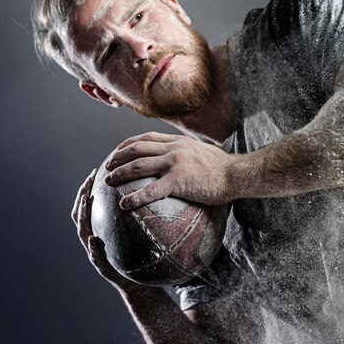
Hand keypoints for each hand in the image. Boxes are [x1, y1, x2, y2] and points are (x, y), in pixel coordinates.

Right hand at [70, 169, 137, 293]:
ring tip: (87, 201)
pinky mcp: (101, 267)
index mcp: (102, 227)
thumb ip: (145, 215)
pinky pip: (93, 255)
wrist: (142, 284)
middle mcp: (94, 237)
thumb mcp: (145, 233)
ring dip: (82, 215)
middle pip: (80, 213)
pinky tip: (94, 238)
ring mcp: (95, 252)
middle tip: (89, 182)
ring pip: (82, 231)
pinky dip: (92, 246)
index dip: (90, 187)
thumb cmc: (145, 256)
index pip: (91, 203)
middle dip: (81, 195)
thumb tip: (162, 189)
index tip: (97, 171)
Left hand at [103, 132, 238, 207]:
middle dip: (118, 157)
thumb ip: (192, 153)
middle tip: (107, 166)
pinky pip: (151, 190)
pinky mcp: (178, 181)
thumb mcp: (206, 152)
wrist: (237, 175)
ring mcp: (175, 163)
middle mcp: (174, 148)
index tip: (118, 151)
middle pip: (137, 148)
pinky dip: (135, 197)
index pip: (147, 138)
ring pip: (139, 165)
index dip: (129, 144)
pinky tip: (124, 205)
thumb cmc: (225, 168)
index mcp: (179, 141)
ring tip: (108, 182)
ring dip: (120, 173)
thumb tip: (188, 161)